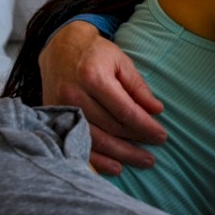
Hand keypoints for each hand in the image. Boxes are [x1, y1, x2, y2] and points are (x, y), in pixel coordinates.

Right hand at [39, 21, 166, 174]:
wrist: (60, 47)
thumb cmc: (96, 53)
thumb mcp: (122, 62)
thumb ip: (138, 87)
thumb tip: (156, 110)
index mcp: (94, 76)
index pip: (125, 110)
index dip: (144, 126)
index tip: (161, 136)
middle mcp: (75, 94)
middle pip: (110, 127)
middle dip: (135, 143)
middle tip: (153, 155)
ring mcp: (61, 108)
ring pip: (95, 140)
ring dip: (120, 155)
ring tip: (141, 161)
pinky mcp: (53, 118)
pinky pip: (77, 145)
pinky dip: (97, 160)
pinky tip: (115, 167)